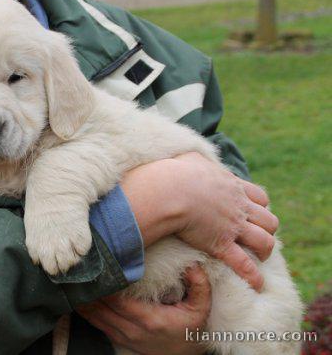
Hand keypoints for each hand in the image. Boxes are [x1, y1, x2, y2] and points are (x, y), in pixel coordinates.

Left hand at [77, 265, 210, 354]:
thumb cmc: (190, 330)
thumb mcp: (201, 309)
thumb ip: (199, 286)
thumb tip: (194, 265)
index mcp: (150, 320)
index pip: (118, 300)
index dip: (105, 283)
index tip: (98, 264)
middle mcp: (132, 329)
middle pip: (100, 307)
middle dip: (88, 288)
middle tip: (79, 266)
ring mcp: (123, 336)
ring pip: (93, 316)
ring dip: (83, 298)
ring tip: (72, 278)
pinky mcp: (118, 338)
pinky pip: (95, 323)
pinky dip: (85, 309)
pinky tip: (78, 295)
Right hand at [120, 152, 278, 290]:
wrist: (169, 190)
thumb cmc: (175, 172)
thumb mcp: (190, 158)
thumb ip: (196, 157)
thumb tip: (191, 156)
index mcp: (232, 186)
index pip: (259, 197)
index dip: (259, 206)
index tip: (252, 212)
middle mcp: (238, 206)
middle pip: (269, 219)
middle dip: (266, 229)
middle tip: (256, 235)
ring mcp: (232, 226)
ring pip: (264, 241)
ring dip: (264, 251)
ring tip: (259, 258)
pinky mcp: (222, 244)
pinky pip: (243, 263)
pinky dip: (252, 276)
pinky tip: (256, 284)